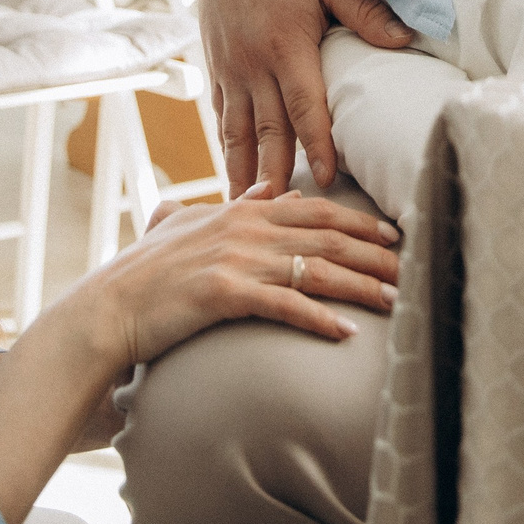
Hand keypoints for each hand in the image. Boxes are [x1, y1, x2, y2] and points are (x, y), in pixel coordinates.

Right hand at [0, 180, 400, 523]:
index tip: (393, 231)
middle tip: (415, 263)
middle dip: (375, 251)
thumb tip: (263, 190)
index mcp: (240, 210)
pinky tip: (347, 333)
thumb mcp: (187, 225)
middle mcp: (243, 227)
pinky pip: (284, 305)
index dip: (358, 219)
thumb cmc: (146, 273)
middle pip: (326, 236)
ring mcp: (235, 259)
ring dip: (362, 285)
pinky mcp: (224, 293)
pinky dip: (319, 318)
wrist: (108, 307)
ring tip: (398, 299)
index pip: (314, 208)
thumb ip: (229, 205)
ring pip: (315, 269)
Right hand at [192, 0, 413, 192]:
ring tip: (250, 211)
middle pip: (268, 133)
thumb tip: (407, 38)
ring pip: (238, 131)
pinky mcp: (214, 64)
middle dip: (278, 177)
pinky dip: (226, 146)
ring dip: (245, 172)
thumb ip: (363, 11)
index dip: (318, 148)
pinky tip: (231, 170)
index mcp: (286, 46)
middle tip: (286, 220)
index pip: (305, 109)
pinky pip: (220, 114)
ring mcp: (229, 67)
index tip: (330, 182)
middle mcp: (253, 64)